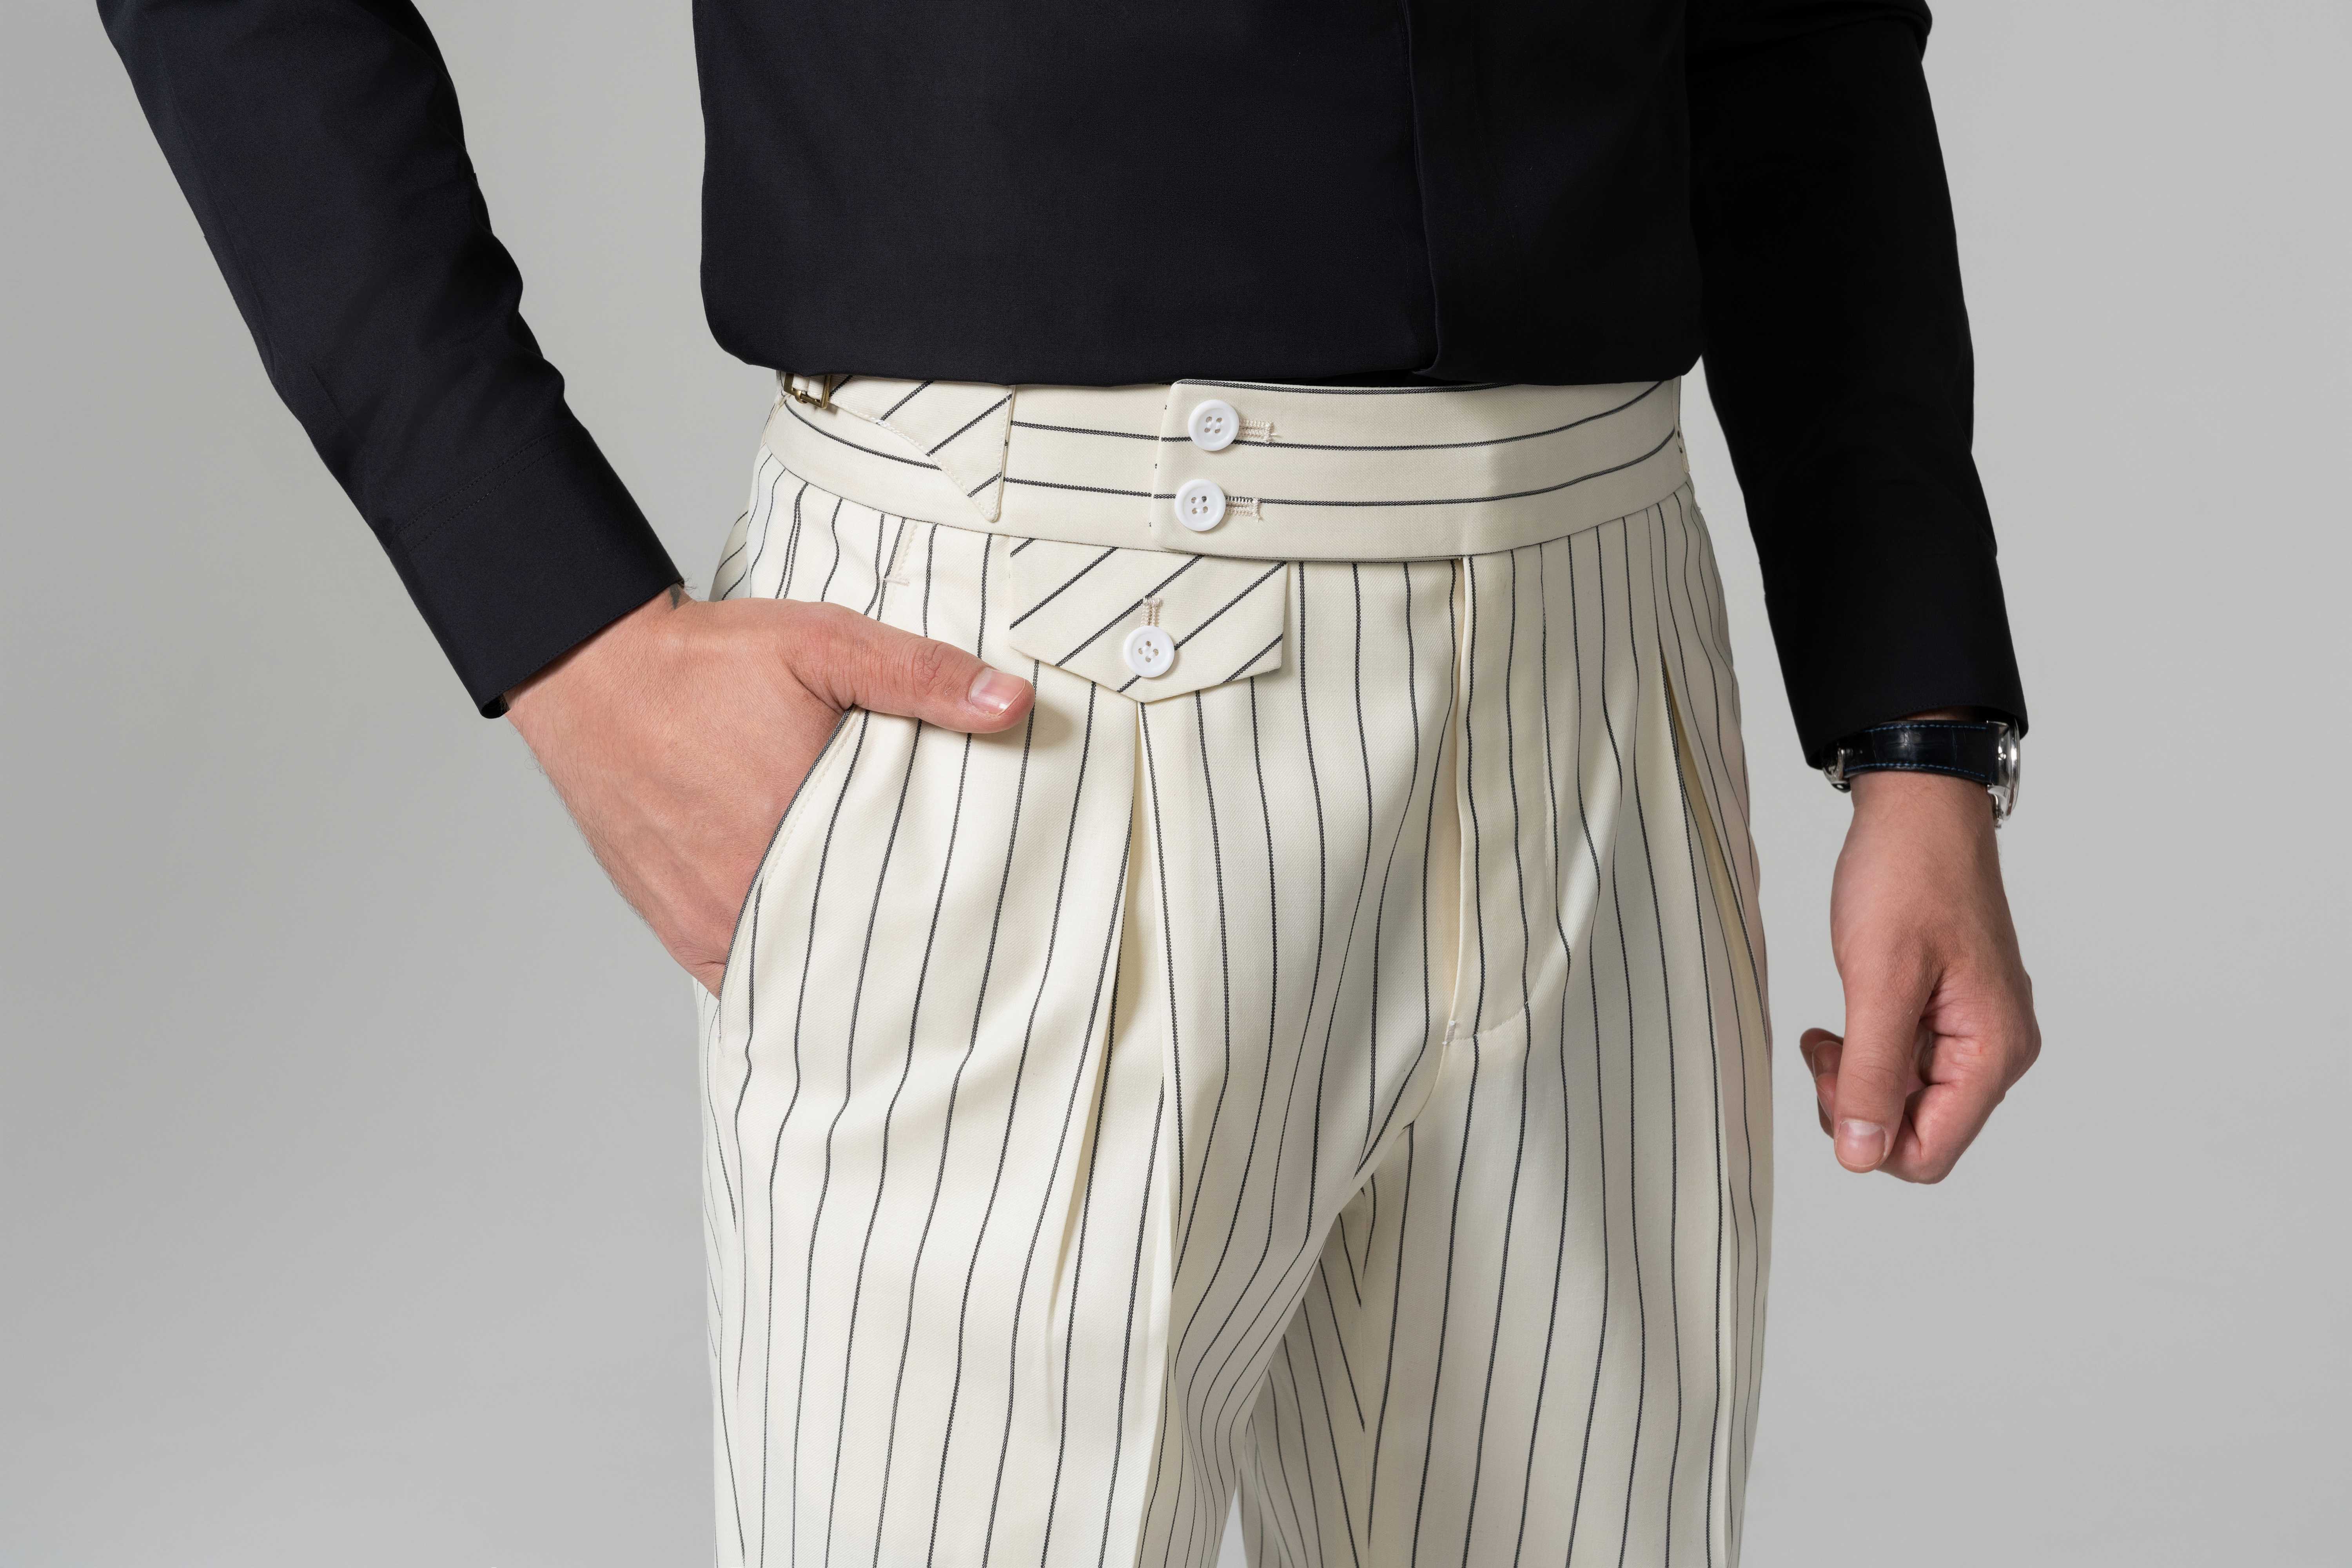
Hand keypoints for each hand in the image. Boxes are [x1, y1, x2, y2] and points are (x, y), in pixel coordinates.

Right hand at [503, 587, 1033, 993]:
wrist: (593, 676)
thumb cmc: (707, 662)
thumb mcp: (824, 644)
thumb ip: (919, 674)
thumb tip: (1013, 703)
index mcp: (802, 832)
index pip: (903, 908)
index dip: (949, 918)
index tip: (988, 920)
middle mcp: (752, 893)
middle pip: (855, 951)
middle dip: (906, 950)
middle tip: (958, 944)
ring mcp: (712, 921)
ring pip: (802, 973)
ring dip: (846, 966)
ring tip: (901, 954)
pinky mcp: (680, 930)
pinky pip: (748, 977)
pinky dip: (789, 972)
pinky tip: (828, 959)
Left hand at [1800, 766, 2038, 1181]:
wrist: (1918, 812)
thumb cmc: (1908, 878)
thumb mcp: (1878, 980)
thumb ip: (1870, 1074)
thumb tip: (1860, 1155)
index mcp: (1993, 1051)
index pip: (1930, 1153)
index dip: (1869, 1136)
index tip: (1833, 1075)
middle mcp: (1996, 1050)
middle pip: (1920, 1130)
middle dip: (1860, 1102)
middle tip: (1825, 1048)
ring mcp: (1976, 1030)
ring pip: (1909, 1099)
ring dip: (1859, 1076)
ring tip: (1829, 1031)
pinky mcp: (1951, 1012)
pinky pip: (1907, 1062)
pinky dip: (1868, 1050)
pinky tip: (1843, 1021)